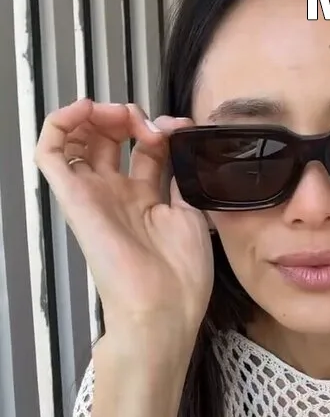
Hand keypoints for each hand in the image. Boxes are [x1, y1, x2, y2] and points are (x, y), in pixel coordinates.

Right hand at [34, 98, 212, 348]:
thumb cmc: (182, 274)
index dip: (161, 129)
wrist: (162, 306)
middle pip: (109, 139)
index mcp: (147, 201)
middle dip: (128, 117)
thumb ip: (183, 177)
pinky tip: (85, 110)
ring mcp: (93, 194)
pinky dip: (60, 122)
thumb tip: (181, 142)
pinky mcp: (72, 197)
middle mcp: (117, 194)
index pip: (145, 149)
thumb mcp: (193, 215)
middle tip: (146, 123)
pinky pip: (49, 152)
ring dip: (95, 114)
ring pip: (76, 139)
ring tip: (117, 115)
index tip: (180, 129)